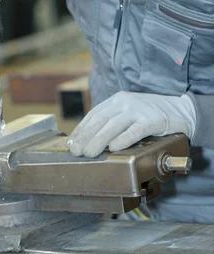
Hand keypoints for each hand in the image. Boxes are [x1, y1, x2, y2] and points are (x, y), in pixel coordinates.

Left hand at [67, 91, 195, 157]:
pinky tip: (113, 148)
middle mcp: (125, 102)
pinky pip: (135, 131)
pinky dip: (123, 139)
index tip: (72, 142)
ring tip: (89, 153)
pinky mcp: (152, 120)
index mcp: (117, 100)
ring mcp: (139, 110)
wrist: (180, 110)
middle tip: (76, 151)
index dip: (82, 129)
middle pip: (101, 120)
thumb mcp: (128, 113)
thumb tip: (89, 139)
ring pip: (114, 126)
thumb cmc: (150, 115)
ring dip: (99, 140)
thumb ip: (112, 122)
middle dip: (86, 137)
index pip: (94, 114)